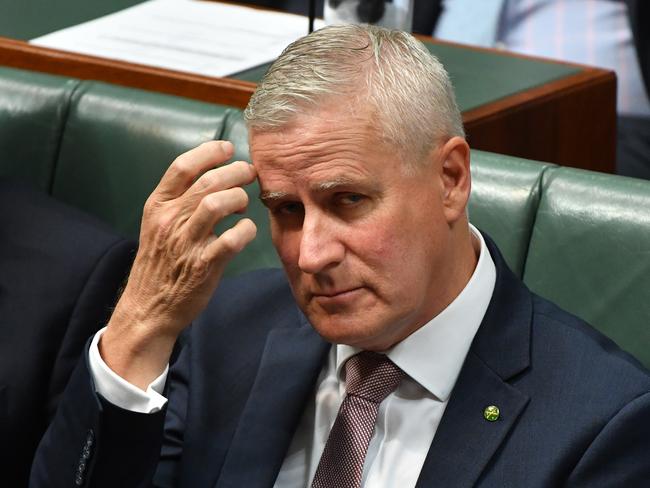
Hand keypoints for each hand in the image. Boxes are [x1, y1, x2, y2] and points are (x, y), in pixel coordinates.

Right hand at [101, 141, 256, 388]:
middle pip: (207, 182)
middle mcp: (169, 221)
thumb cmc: (160, 261)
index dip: (209, 152)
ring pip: (216, 204)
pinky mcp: (202, 266)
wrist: (149, 307)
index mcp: (157, 206)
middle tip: (249, 173)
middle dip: (235, 172)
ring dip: (238, 198)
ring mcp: (185, 243)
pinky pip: (231, 239)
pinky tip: (246, 231)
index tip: (228, 149)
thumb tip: (213, 174)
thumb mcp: (158, 225)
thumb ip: (180, 200)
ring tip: (244, 203)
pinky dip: (245, 231)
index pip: (182, 166)